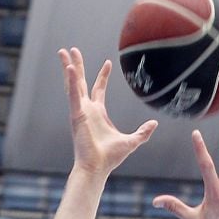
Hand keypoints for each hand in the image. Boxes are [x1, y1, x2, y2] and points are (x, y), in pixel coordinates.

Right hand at [59, 47, 156, 175]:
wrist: (97, 168)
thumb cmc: (110, 158)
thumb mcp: (132, 141)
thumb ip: (143, 132)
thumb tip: (155, 124)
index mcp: (98, 113)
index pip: (99, 89)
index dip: (103, 75)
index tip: (108, 63)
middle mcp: (87, 110)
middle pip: (81, 82)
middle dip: (77, 65)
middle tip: (72, 50)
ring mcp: (80, 111)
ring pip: (72, 84)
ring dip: (68, 67)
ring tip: (63, 51)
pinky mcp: (76, 115)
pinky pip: (73, 94)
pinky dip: (71, 81)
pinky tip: (69, 68)